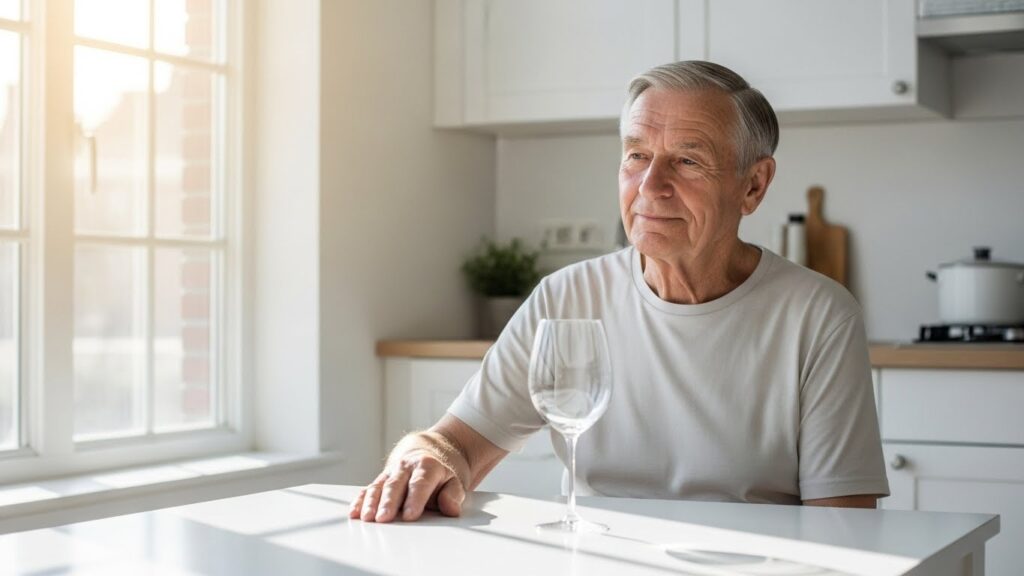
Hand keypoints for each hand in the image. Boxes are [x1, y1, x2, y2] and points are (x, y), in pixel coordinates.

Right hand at [348, 448, 466, 522]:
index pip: (420, 484)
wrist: (426, 452)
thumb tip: (451, 507)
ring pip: (379, 486)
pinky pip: (368, 489)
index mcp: (426, 466)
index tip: (410, 516)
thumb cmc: (439, 473)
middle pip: (395, 485)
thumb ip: (453, 495)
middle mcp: (405, 467)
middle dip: (389, 502)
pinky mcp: (380, 480)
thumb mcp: (454, 481)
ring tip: (368, 518)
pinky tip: (355, 512)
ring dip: (371, 502)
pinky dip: (360, 500)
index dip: (415, 500)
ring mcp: (390, 473)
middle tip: (384, 518)